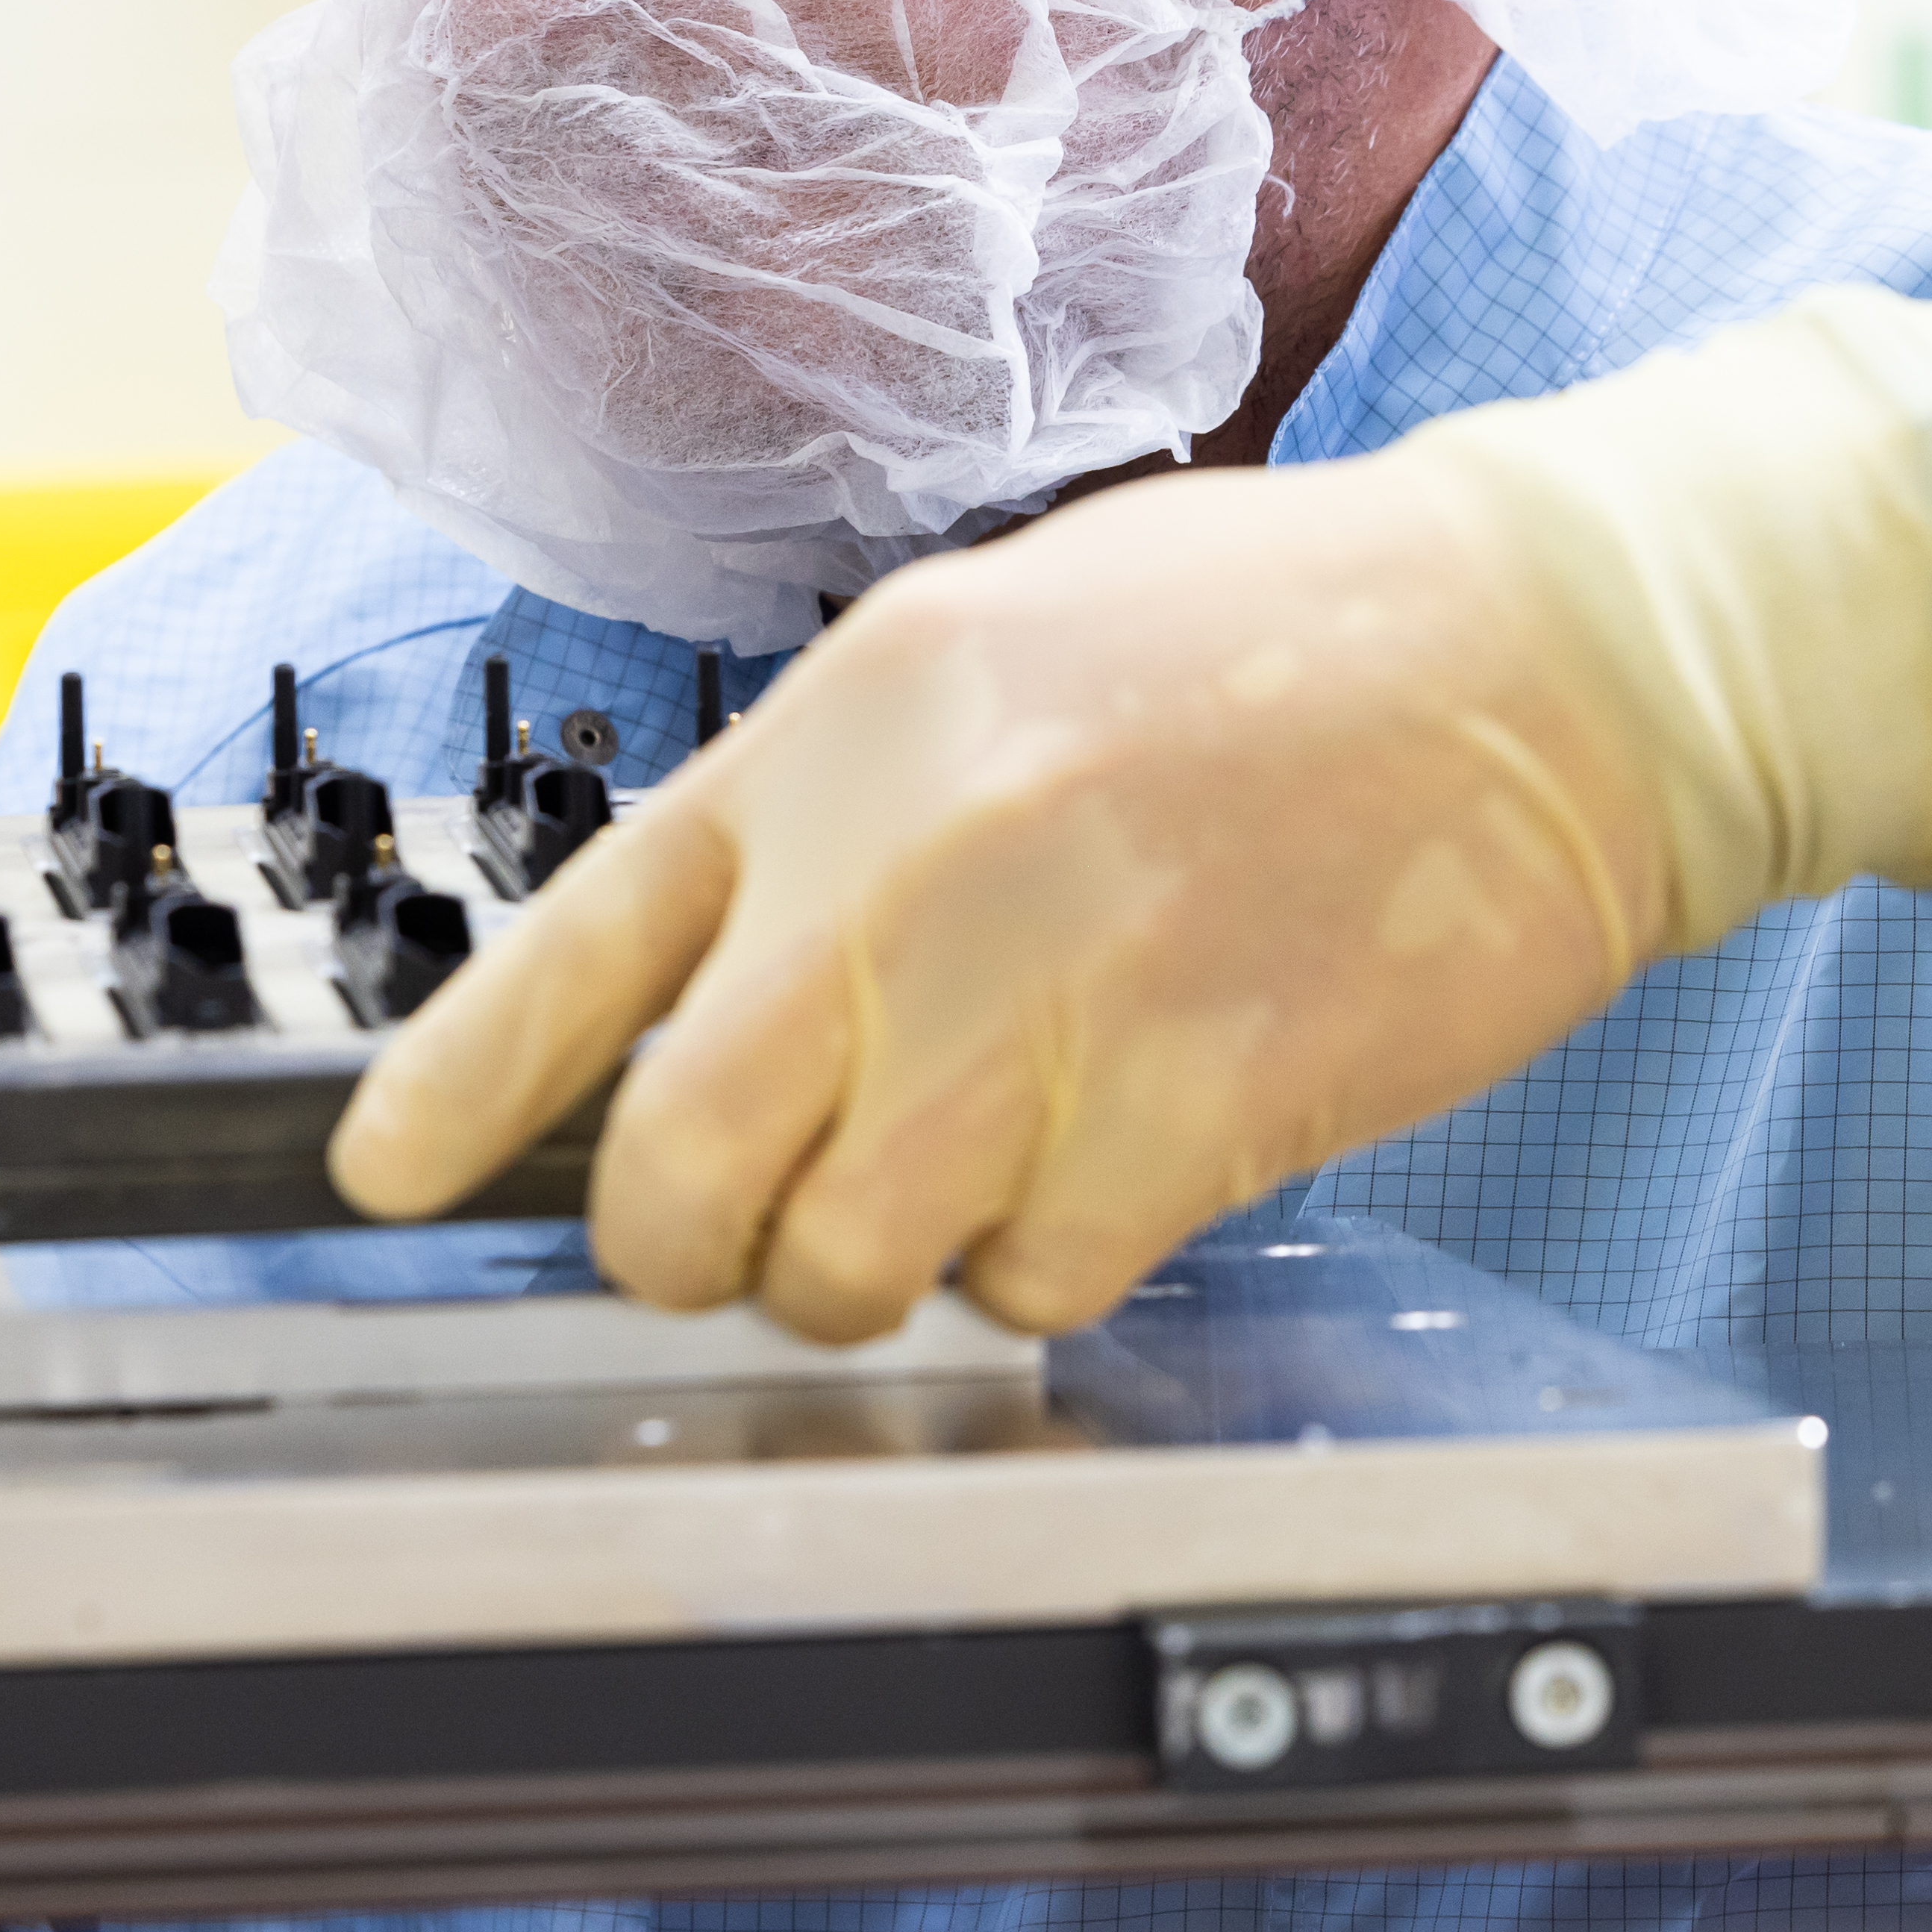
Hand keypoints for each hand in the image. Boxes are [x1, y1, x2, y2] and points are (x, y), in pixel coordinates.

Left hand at [325, 282, 1931, 1338]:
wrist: (1552, 652)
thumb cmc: (1284, 646)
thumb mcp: (1004, 656)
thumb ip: (842, 817)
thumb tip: (722, 995)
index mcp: (841, 735)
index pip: (577, 944)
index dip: (455, 1089)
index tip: (379, 1178)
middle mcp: (906, 868)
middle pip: (679, 1176)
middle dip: (701, 1246)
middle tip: (779, 1222)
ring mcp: (1042, 994)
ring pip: (848, 1264)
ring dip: (901, 1260)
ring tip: (1007, 1151)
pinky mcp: (1187, 1101)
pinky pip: (1036, 1285)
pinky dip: (1064, 1265)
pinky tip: (1140, 1148)